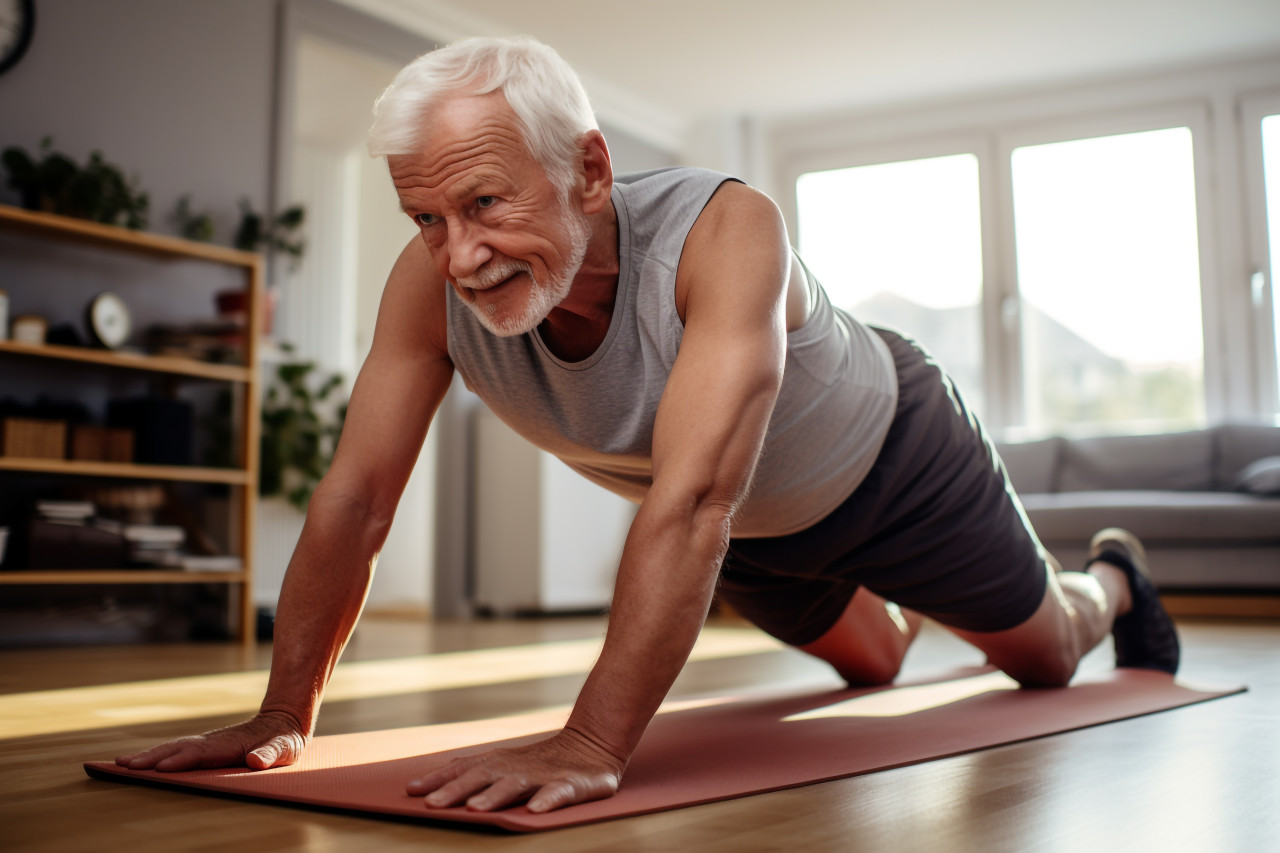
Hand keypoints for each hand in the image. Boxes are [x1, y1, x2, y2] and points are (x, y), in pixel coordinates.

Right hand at [114, 711, 307, 771]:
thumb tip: (257, 762)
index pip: (202, 753)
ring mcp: (207, 742)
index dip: (182, 760)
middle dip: (153, 757)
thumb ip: (272, 754)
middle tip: (125, 766)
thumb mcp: (286, 748)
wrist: (284, 720)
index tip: (160, 767)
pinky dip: (156, 755)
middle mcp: (214, 741)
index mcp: (231, 744)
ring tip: (121, 764)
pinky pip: (176, 750)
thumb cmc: (285, 739)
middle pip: (179, 748)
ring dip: (149, 755)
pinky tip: (138, 762)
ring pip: (174, 747)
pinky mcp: (204, 747)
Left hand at [407, 727, 624, 813]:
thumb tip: (426, 786)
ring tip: (476, 809)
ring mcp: (542, 775)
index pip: (463, 769)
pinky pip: (557, 793)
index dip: (438, 779)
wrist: (593, 744)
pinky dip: (546, 800)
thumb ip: (474, 772)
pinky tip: (534, 811)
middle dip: (456, 791)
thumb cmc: (541, 762)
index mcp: (499, 763)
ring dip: (494, 796)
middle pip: (482, 777)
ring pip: (515, 785)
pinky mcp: (571, 785)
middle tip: (432, 805)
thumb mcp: (506, 763)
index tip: (411, 791)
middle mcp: (516, 766)